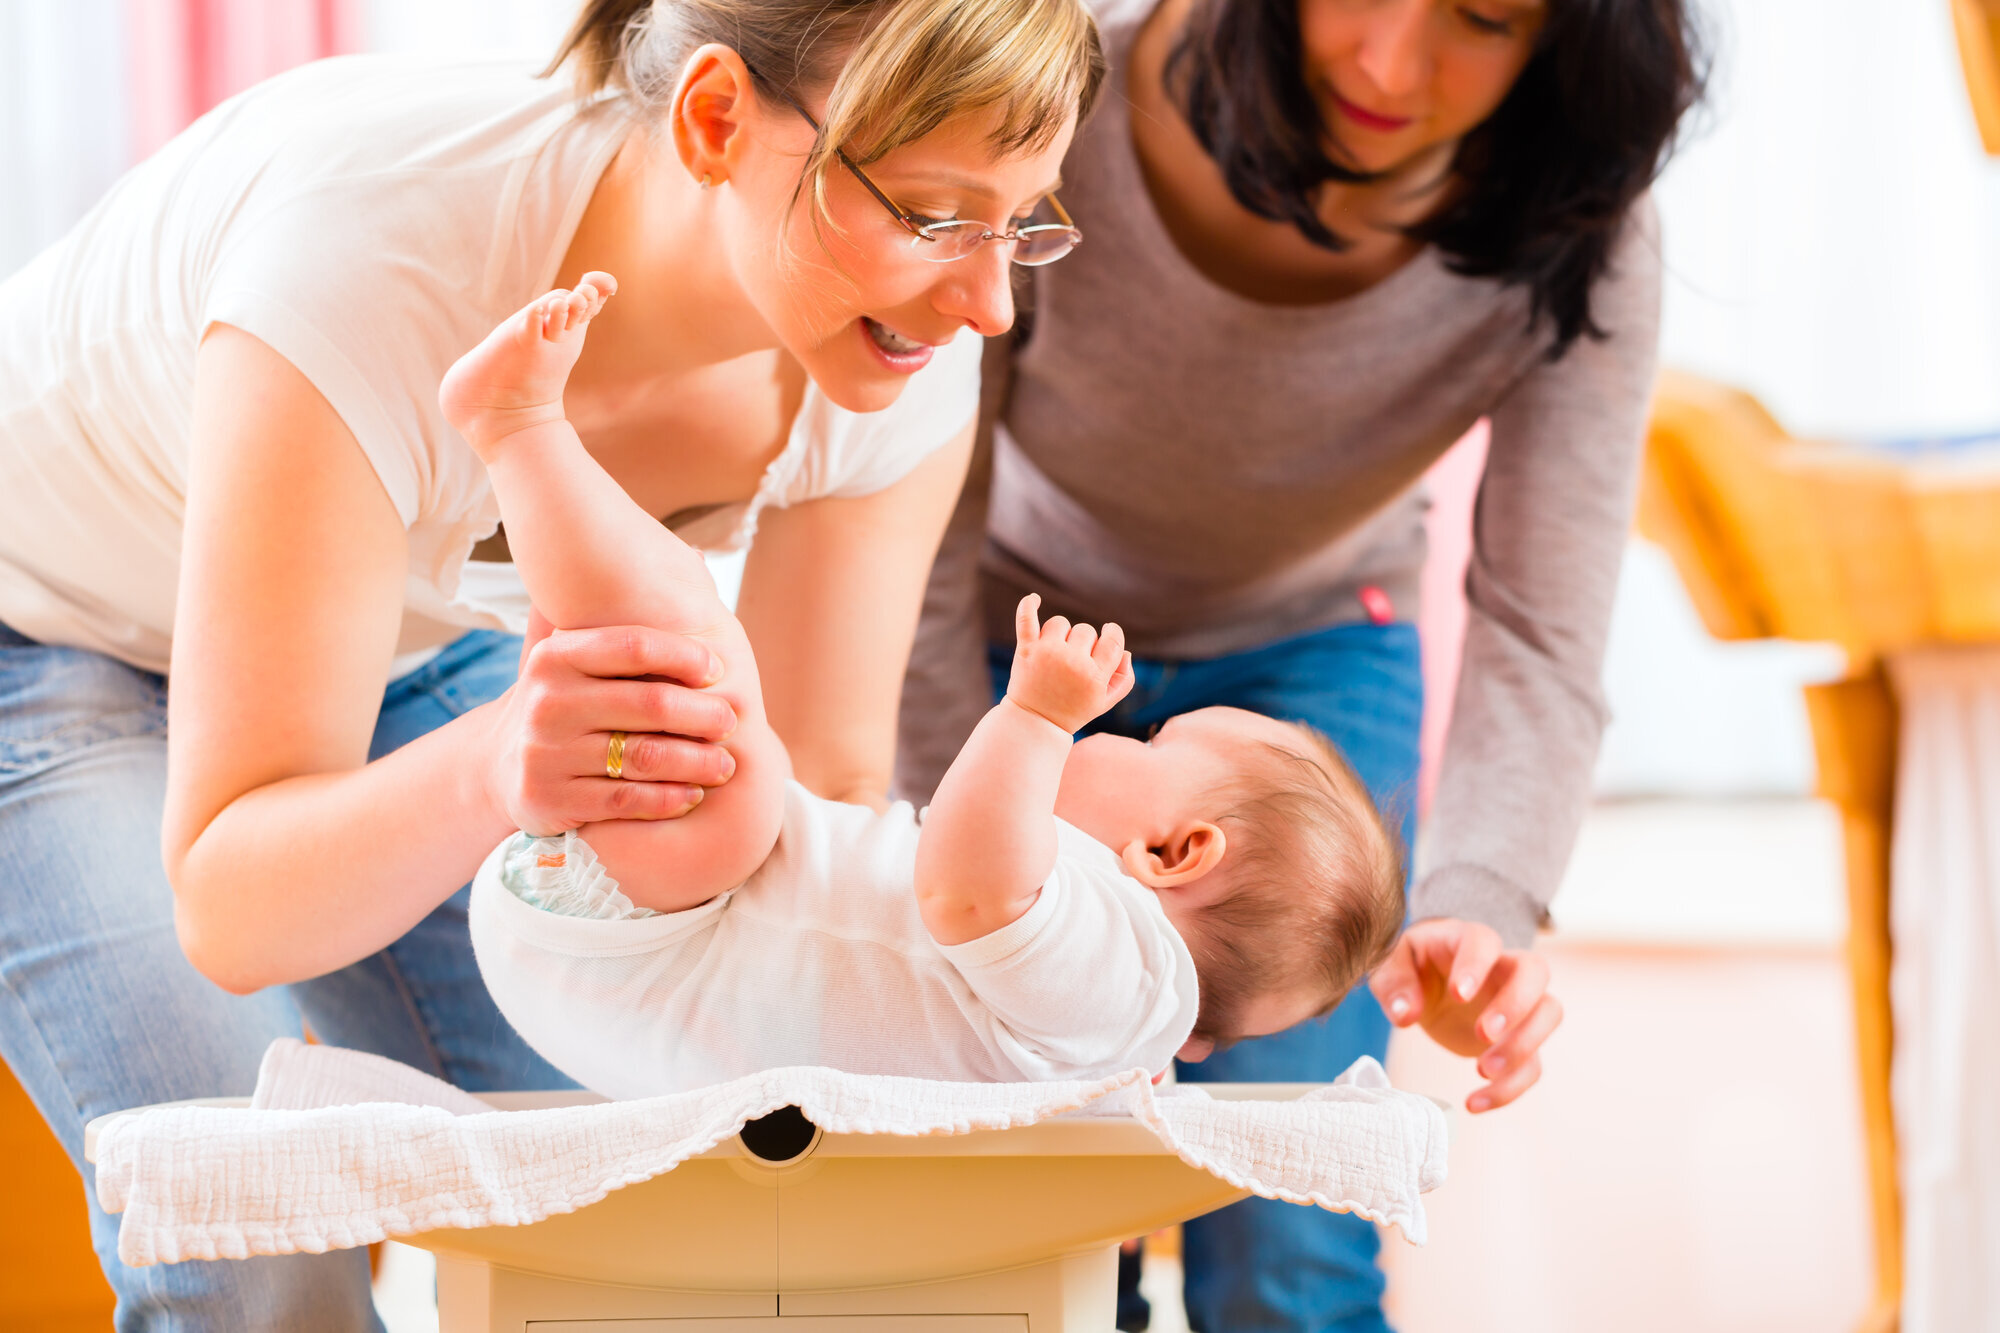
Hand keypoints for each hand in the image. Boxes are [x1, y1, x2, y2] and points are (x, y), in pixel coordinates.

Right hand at [485, 609, 740, 835]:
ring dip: (697, 761)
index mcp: (555, 657)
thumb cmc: (562, 703)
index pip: (634, 646)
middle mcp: (546, 702)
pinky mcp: (551, 801)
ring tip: (725, 764)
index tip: (717, 670)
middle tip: (731, 721)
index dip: (685, 656)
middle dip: (704, 714)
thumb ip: (618, 623)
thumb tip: (697, 561)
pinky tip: (694, 795)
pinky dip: (669, 799)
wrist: (499, 767)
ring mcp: (545, 754)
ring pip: (646, 756)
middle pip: (650, 704)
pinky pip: (627, 800)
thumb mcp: (570, 660)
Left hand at [1005, 594, 1134, 733]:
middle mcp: (1072, 663)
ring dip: (1060, 634)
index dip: (1112, 634)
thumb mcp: (1105, 702)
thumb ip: (1123, 679)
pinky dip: (1028, 607)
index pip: (1113, 640)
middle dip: (1083, 642)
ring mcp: (1047, 654)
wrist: (1034, 722)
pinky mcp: (1026, 649)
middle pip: (1086, 630)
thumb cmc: (1073, 710)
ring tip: (1054, 655)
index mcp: (1094, 677)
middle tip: (1072, 664)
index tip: (1107, 634)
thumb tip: (1126, 652)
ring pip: (1061, 623)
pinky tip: (1034, 599)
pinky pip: (1026, 619)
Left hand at [1369, 917, 1561, 1113]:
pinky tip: (1475, 1102)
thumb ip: (1394, 985)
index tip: (1459, 996)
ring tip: (1481, 1070)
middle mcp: (1502, 967)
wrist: (1427, 984)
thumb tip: (1407, 1014)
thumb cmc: (1411, 967)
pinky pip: (1533, 1062)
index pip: (1484, 941)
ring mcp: (1517, 1002)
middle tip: (1482, 1035)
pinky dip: (1510, 1088)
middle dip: (1516, 1005)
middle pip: (1535, 971)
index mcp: (1467, 941)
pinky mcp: (1518, 1039)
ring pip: (1549, 1014)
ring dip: (1523, 1046)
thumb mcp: (1389, 967)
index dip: (1477, 966)